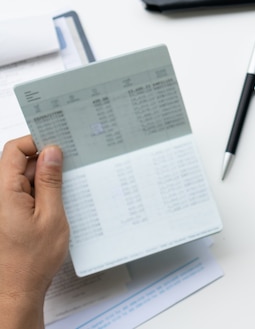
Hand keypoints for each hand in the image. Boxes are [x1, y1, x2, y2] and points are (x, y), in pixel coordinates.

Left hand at [0, 136, 67, 327]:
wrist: (16, 290)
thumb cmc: (31, 261)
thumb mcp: (51, 216)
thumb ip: (50, 181)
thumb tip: (51, 153)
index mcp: (3, 191)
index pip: (15, 149)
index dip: (37, 143)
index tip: (59, 148)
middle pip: (18, 162)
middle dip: (44, 163)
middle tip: (69, 172)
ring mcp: (0, 205)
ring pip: (22, 177)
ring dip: (43, 181)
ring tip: (62, 195)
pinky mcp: (5, 214)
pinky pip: (22, 192)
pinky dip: (39, 194)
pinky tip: (54, 206)